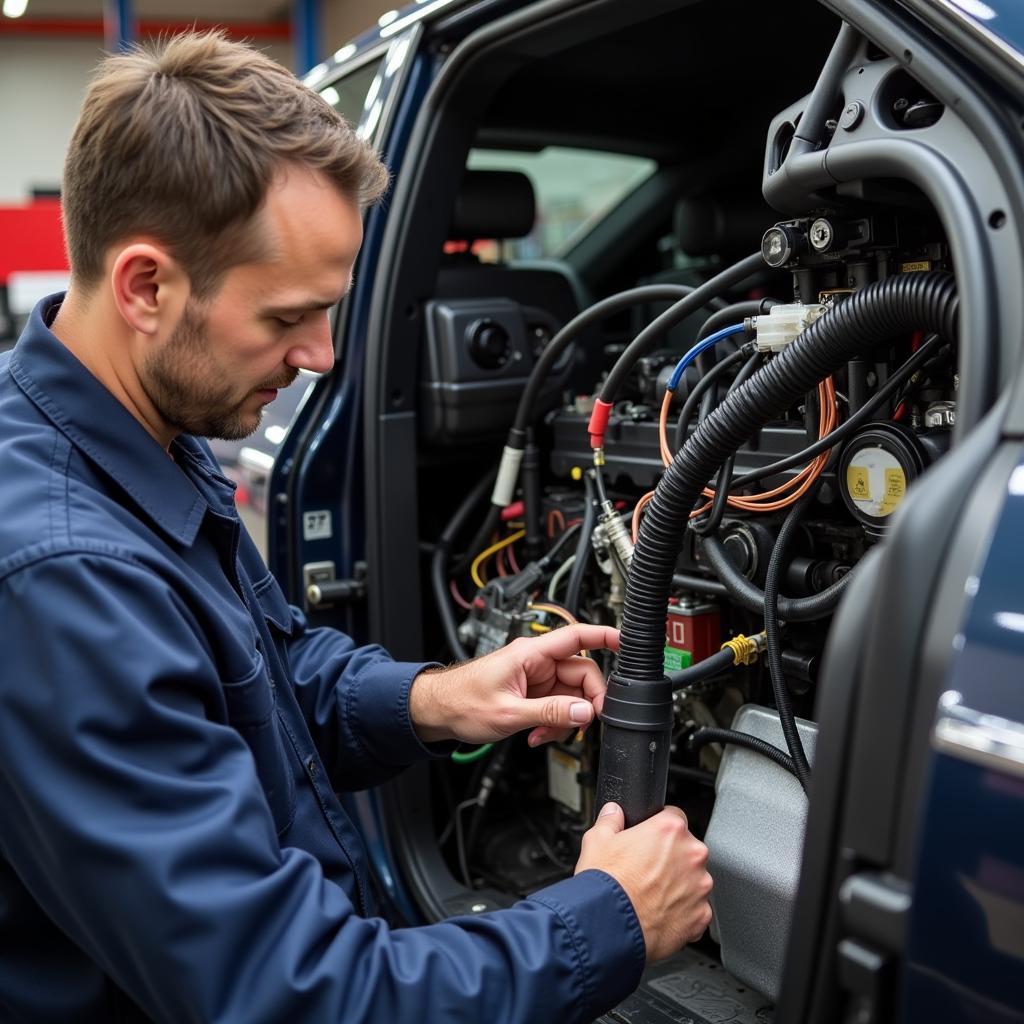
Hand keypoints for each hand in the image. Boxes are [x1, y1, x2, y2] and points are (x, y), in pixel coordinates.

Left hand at [410, 624, 618, 746]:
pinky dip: (554, 723)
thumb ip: (549, 713)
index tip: (628, 642)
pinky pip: (558, 706)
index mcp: (531, 654)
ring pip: (572, 695)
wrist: (438, 712)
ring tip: (544, 735)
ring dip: (565, 719)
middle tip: (581, 724)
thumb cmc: (461, 702)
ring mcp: (536, 678)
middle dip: (584, 703)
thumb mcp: (508, 713)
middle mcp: (537, 662)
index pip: (576, 637)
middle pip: (582, 674)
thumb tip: (583, 712)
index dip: (605, 636)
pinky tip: (538, 735)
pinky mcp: (533, 693)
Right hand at [575, 802, 712, 962]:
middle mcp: (691, 855)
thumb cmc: (605, 884)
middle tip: (647, 871)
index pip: (674, 817)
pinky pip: (696, 909)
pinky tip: (659, 914)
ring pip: (693, 880)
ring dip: (679, 885)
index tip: (651, 841)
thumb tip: (613, 813)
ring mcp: (700, 887)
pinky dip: (682, 912)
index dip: (659, 829)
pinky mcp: (701, 916)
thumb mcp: (596, 840)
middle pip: (686, 850)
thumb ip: (610, 820)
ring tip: (652, 896)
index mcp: (669, 830)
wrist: (609, 927)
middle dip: (670, 859)